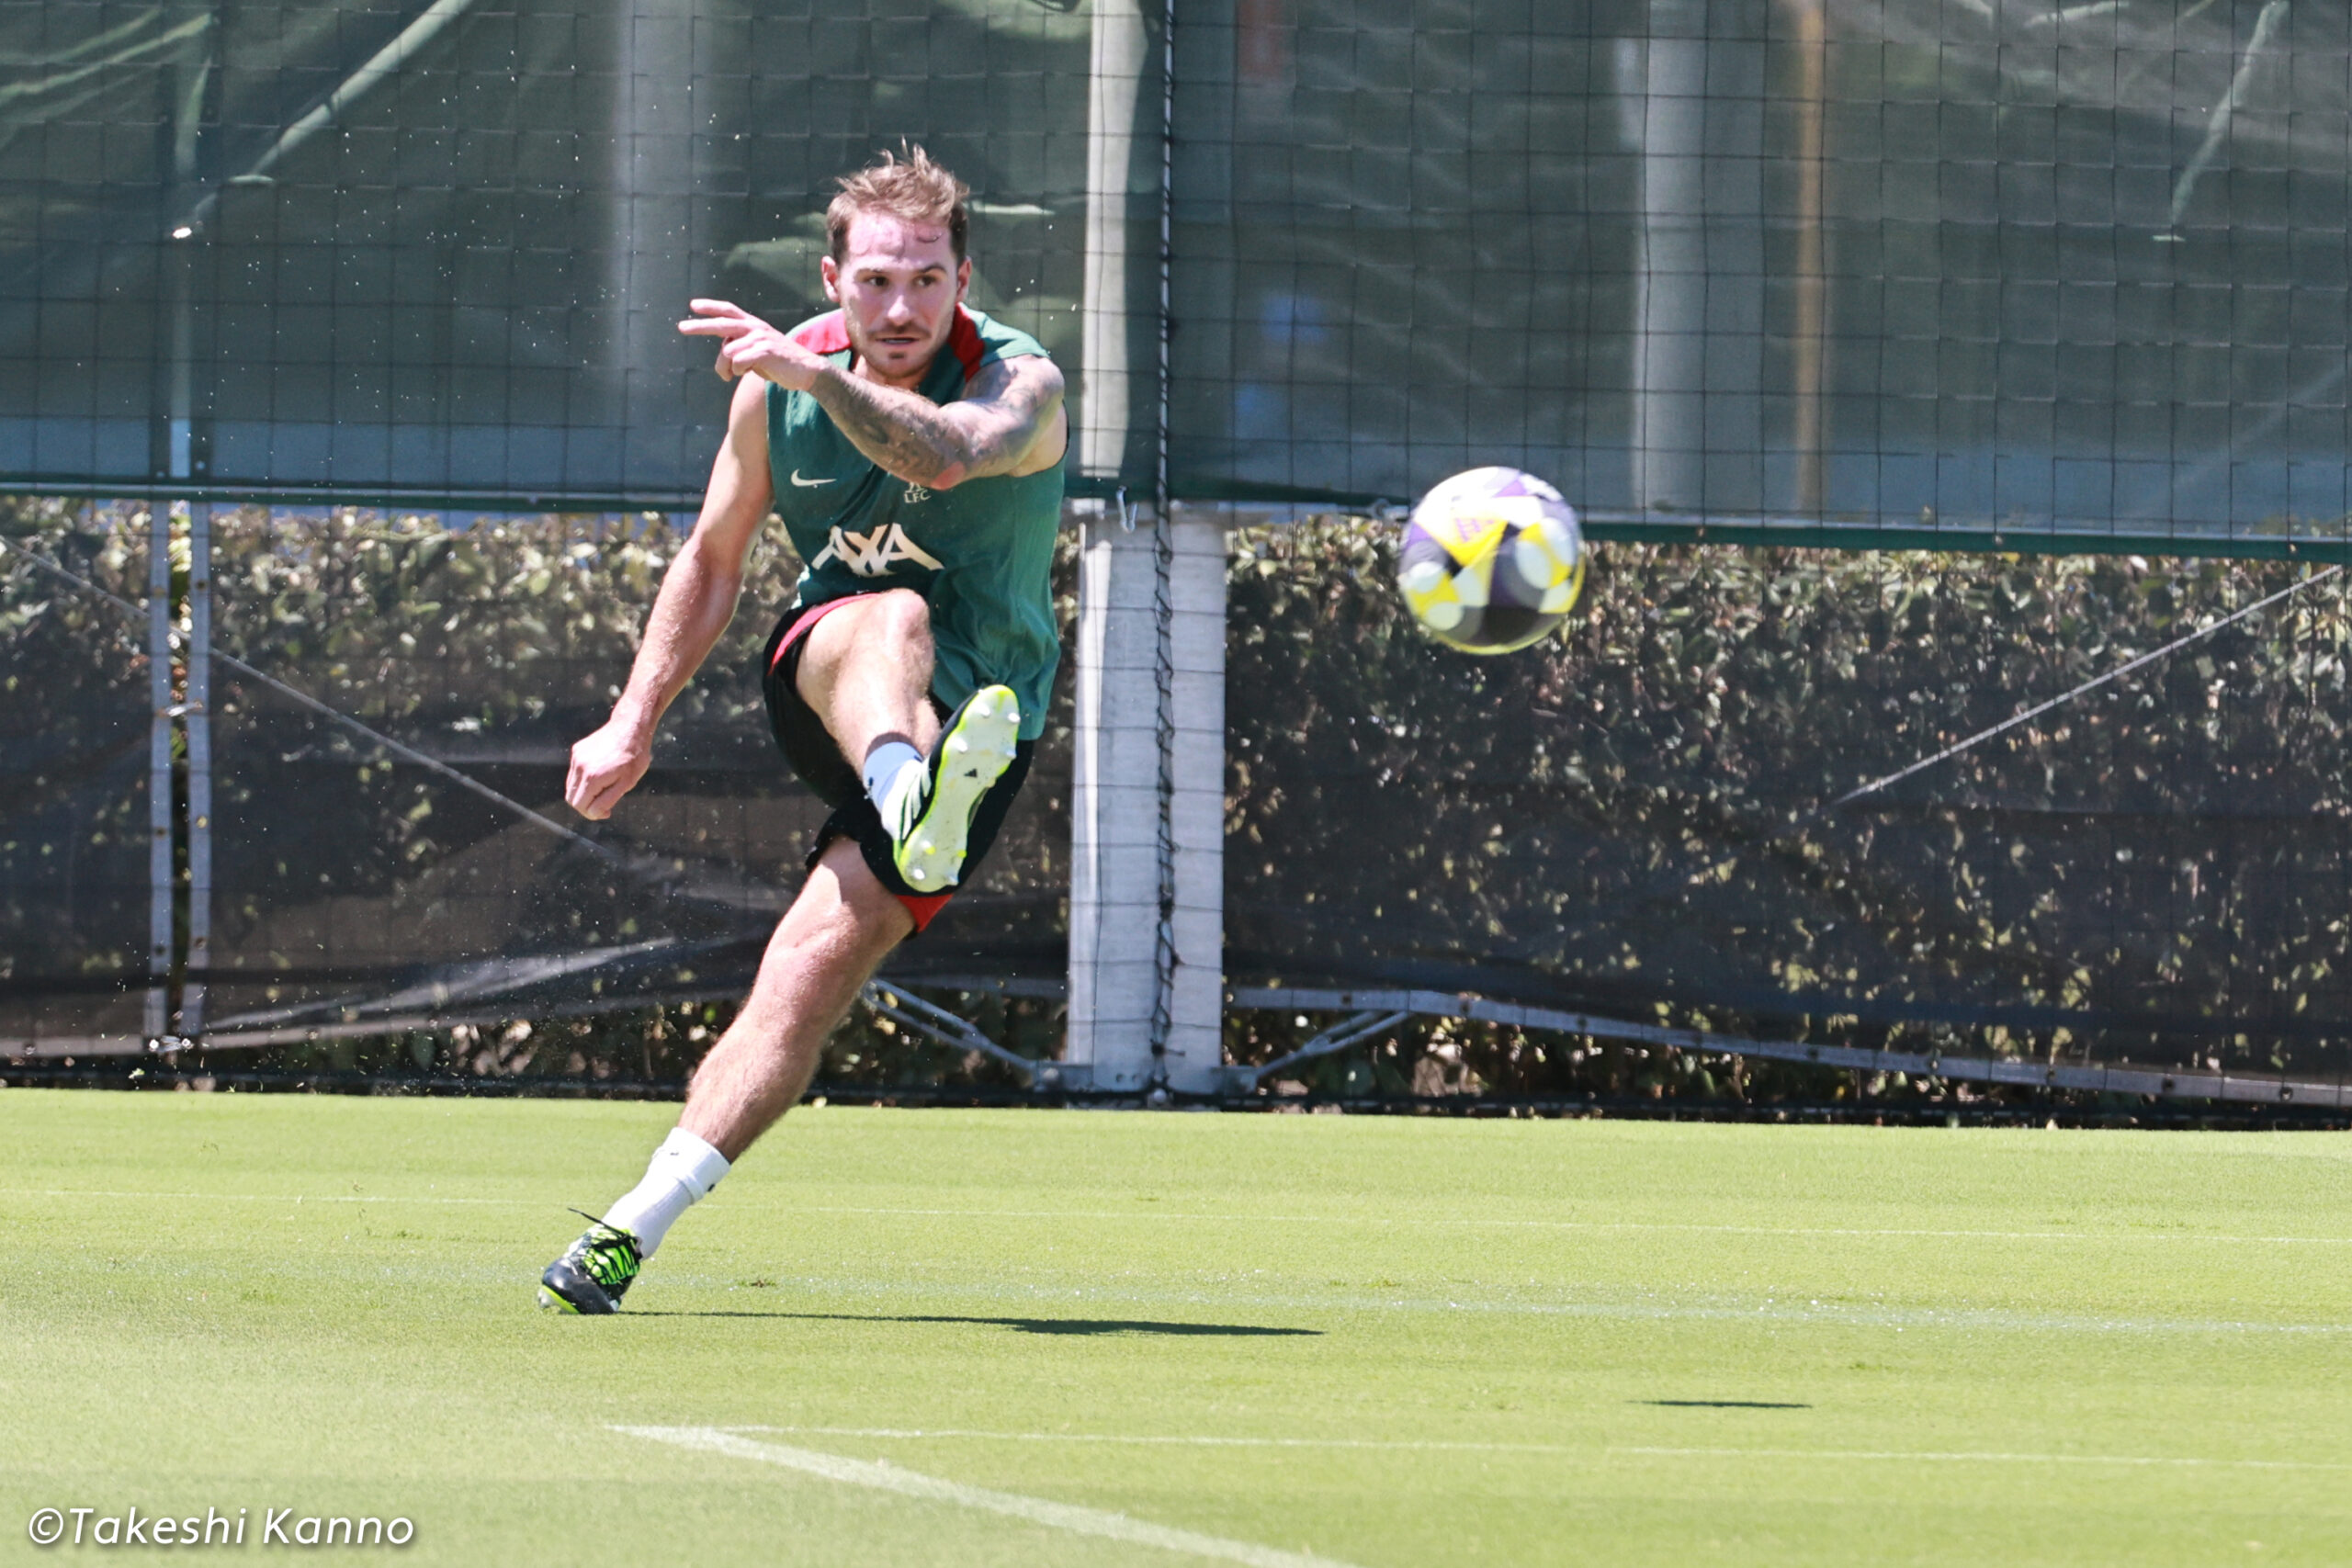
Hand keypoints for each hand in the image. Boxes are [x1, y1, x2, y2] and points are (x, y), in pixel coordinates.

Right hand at [566, 717, 651, 820]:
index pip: (581, 806)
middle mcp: (580, 767)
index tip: (608, 811)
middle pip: (572, 799)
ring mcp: (576, 757)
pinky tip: (602, 772)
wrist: (631, 728)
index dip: (594, 814)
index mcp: (592, 777)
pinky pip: (574, 773)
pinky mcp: (576, 750)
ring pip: (571, 786)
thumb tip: (594, 813)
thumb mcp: (627, 783)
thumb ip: (608, 800)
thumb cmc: (634, 757)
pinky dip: (584, 779)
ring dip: (585, 793)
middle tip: (604, 804)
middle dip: (586, 806)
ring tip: (605, 787)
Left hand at [678, 299, 828, 389]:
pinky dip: (740, 371)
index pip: (729, 311)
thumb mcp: (757, 352)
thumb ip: (740, 348)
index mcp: (753, 325)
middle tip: (681, 327)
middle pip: (722, 324)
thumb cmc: (779, 363)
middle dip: (699, 326)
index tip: (693, 305)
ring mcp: (760, 338)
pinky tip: (751, 373)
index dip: (711, 307)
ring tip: (738, 374)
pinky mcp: (765, 351)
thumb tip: (724, 355)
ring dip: (728, 368)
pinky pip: (738, 362)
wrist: (807, 371)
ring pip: (728, 352)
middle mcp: (755, 328)